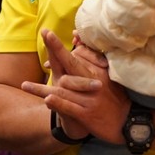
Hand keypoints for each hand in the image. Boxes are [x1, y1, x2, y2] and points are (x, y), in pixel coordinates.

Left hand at [21, 28, 128, 143]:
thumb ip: (94, 62)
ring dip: (43, 88)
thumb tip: (79, 43)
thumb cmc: (115, 98)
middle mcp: (92, 82)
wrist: (128, 122)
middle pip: (71, 63)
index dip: (60, 46)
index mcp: (96, 73)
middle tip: (46, 33)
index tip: (48, 33)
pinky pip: (70, 107)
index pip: (76, 56)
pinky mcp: (87, 114)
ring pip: (64, 89)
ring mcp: (88, 98)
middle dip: (57, 48)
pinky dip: (59, 103)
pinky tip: (47, 100)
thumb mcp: (108, 78)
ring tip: (25, 85)